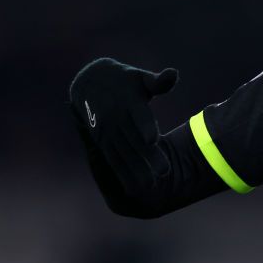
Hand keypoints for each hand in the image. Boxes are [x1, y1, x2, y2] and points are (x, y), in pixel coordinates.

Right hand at [68, 57, 177, 195]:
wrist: (89, 83)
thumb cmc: (125, 81)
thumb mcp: (140, 78)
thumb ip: (157, 81)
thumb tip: (173, 74)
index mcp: (127, 100)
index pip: (138, 115)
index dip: (145, 127)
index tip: (154, 140)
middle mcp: (115, 118)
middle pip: (133, 139)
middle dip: (147, 156)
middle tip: (166, 171)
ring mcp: (107, 131)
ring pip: (122, 153)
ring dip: (135, 169)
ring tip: (152, 185)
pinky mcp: (101, 142)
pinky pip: (112, 159)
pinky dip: (121, 173)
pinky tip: (133, 188)